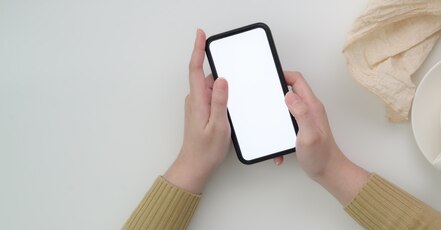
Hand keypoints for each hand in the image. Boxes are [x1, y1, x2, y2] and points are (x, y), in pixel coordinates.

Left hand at [163, 29, 230, 193]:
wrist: (195, 166)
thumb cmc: (206, 150)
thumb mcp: (218, 126)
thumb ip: (220, 102)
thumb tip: (222, 80)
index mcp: (198, 100)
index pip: (195, 68)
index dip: (198, 49)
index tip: (201, 35)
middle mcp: (195, 99)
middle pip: (206, 75)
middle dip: (219, 68)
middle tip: (233, 66)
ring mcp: (197, 105)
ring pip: (210, 86)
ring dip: (223, 85)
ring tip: (236, 92)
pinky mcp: (201, 111)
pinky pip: (212, 95)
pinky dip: (221, 93)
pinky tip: (232, 102)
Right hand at [276, 71, 368, 204]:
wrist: (329, 172)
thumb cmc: (321, 156)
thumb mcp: (309, 134)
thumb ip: (301, 113)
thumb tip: (289, 95)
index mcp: (312, 107)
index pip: (297, 80)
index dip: (283, 75)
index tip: (269, 78)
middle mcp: (310, 110)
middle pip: (291, 91)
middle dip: (275, 93)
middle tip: (263, 98)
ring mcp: (306, 119)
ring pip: (287, 107)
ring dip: (276, 115)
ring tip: (268, 124)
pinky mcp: (302, 128)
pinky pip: (287, 123)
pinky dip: (279, 132)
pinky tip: (278, 146)